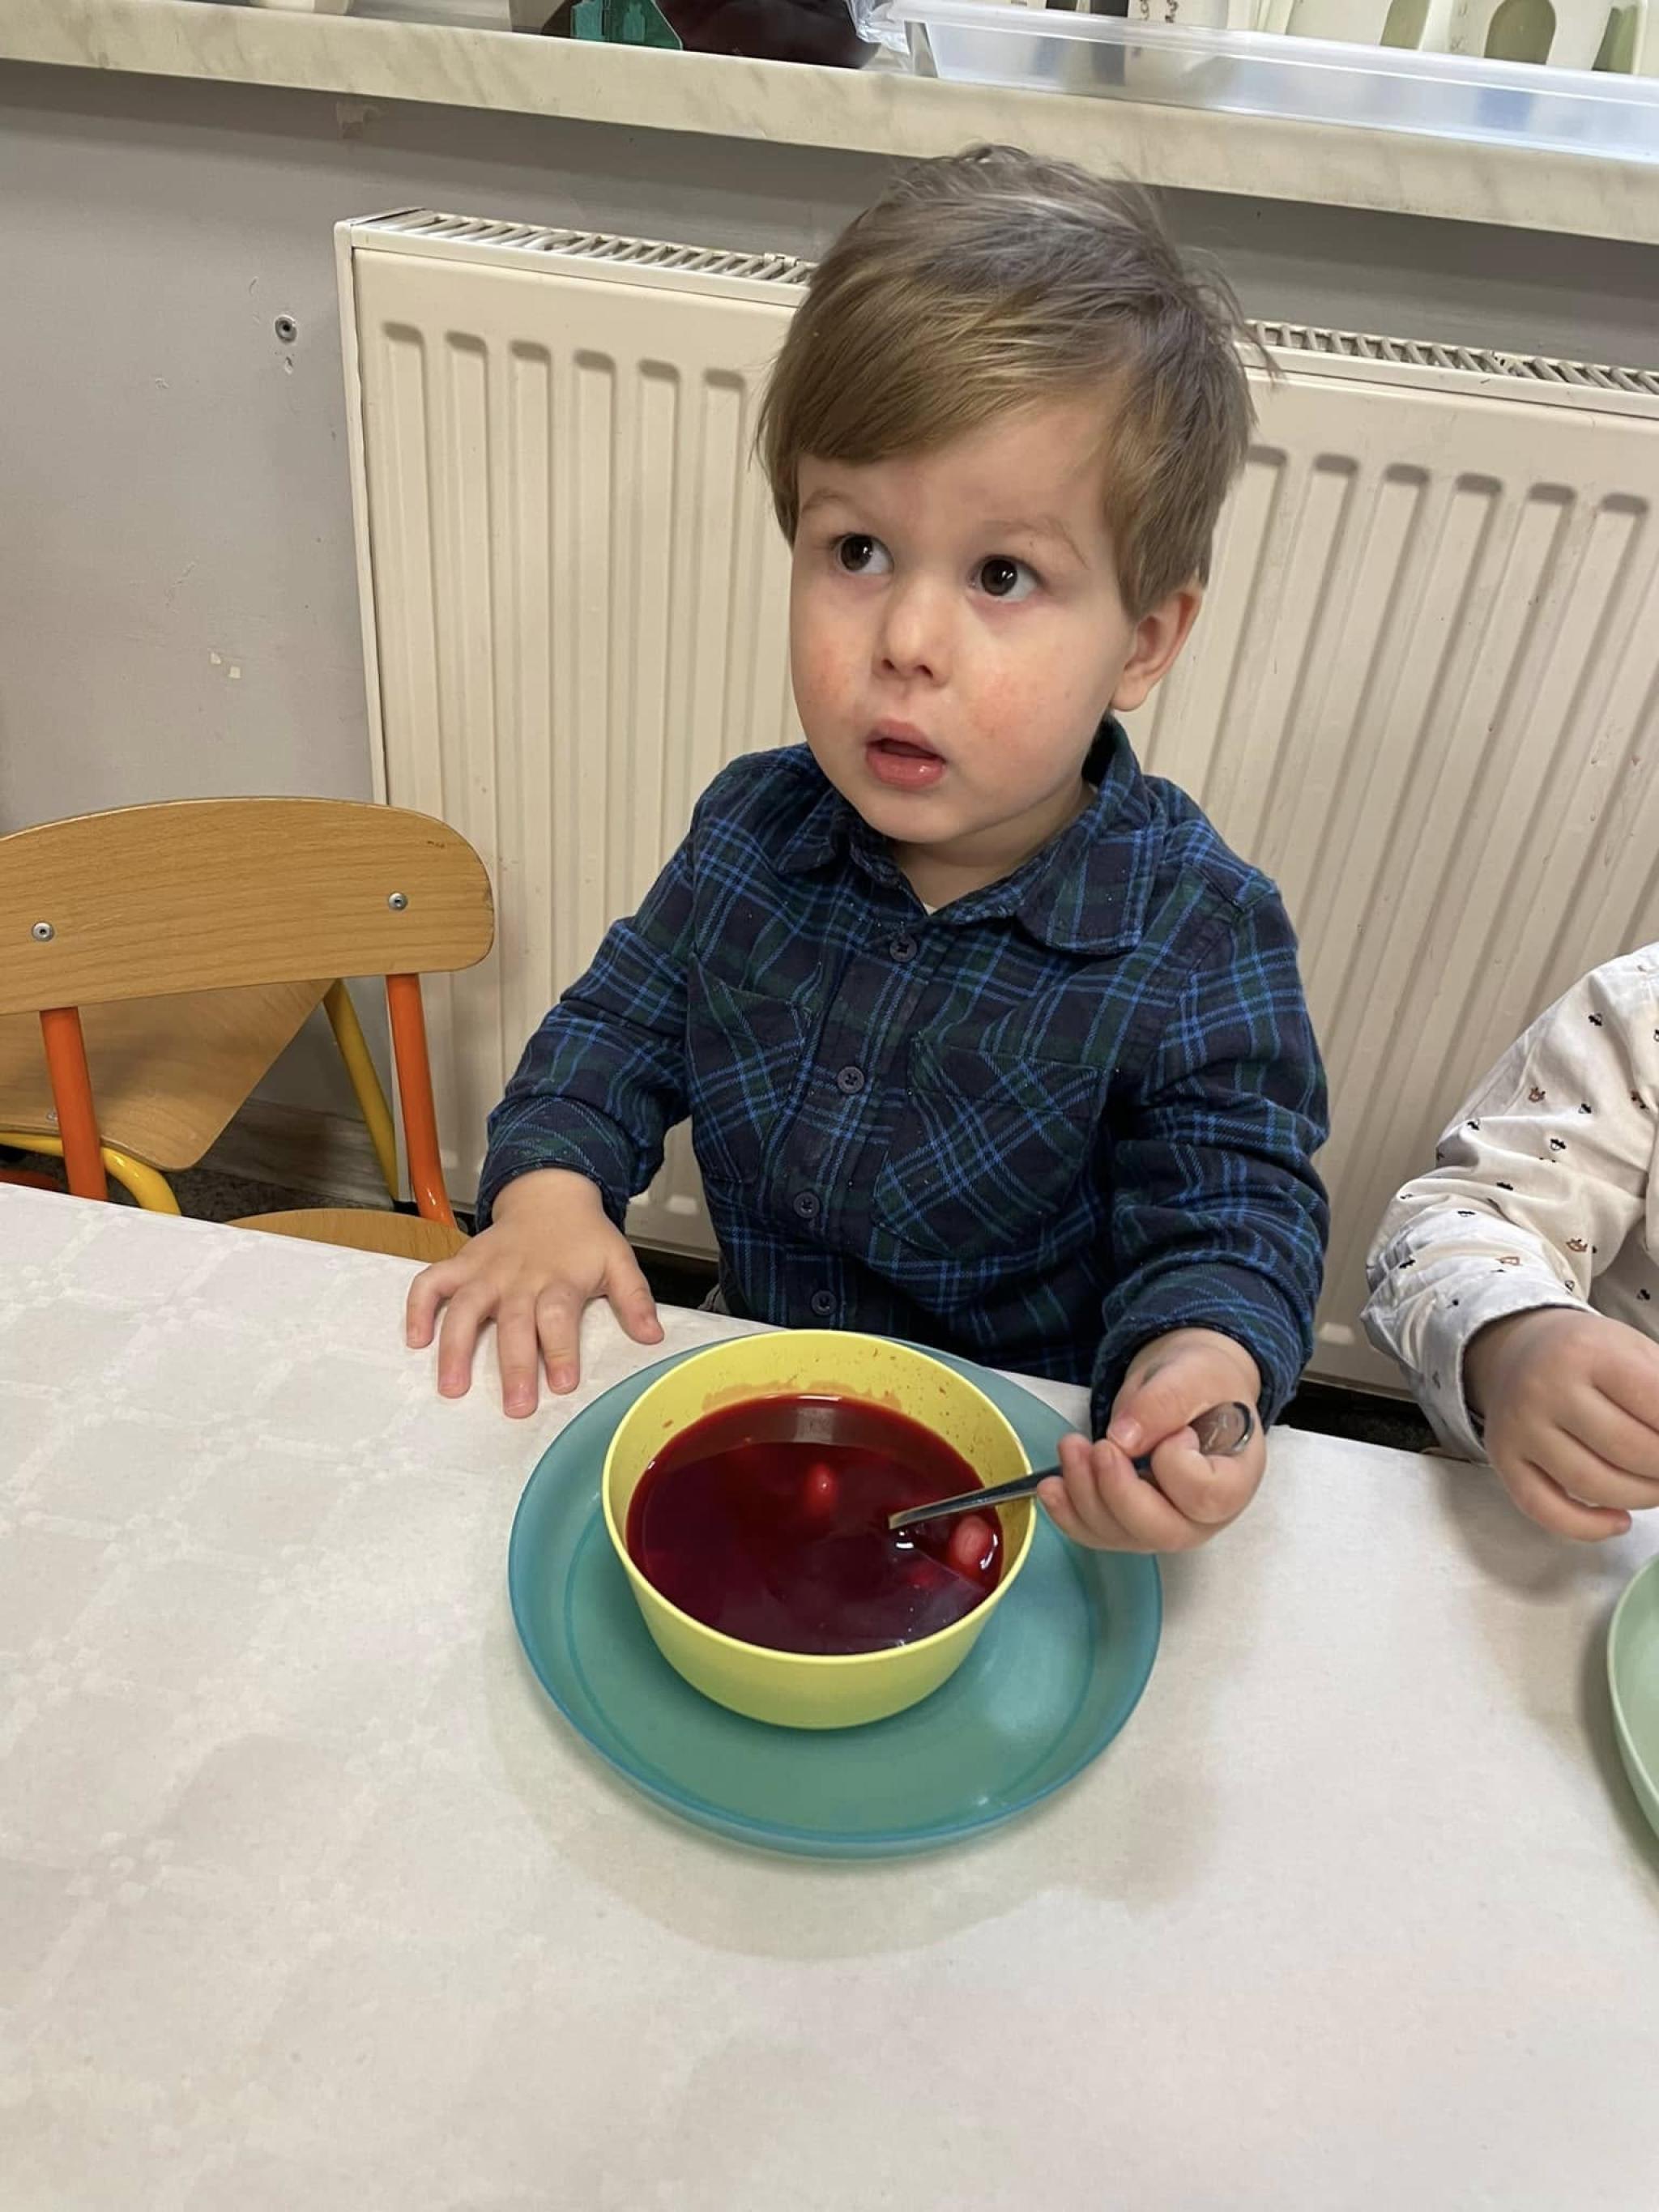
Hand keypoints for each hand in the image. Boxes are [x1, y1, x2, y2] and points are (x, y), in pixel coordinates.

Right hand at [404, 1168, 661, 1416]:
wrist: (550, 1192)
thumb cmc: (584, 1237)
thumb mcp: (619, 1260)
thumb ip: (634, 1298)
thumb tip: (653, 1336)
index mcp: (560, 1279)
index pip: (559, 1316)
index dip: (561, 1349)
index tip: (564, 1384)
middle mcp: (519, 1276)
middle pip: (513, 1321)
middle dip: (514, 1364)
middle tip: (515, 1406)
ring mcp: (486, 1270)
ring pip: (464, 1306)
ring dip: (454, 1346)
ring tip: (451, 1387)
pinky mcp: (462, 1263)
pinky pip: (431, 1282)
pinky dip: (418, 1307)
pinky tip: (415, 1340)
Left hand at [1039, 1327, 1264, 1552]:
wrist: (1185, 1388)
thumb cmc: (1201, 1383)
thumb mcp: (1191, 1375)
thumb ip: (1164, 1403)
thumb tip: (1123, 1440)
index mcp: (1236, 1480)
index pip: (1206, 1496)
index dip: (1176, 1464)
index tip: (1176, 1431)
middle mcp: (1205, 1517)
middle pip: (1159, 1531)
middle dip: (1116, 1490)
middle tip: (1097, 1446)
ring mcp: (1166, 1525)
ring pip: (1120, 1535)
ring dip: (1084, 1494)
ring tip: (1071, 1446)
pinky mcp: (1131, 1525)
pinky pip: (1096, 1534)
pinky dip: (1067, 1512)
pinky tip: (1051, 1485)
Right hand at [1464, 1306, 1658, 1540]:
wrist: (1519, 1352)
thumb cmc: (1593, 1356)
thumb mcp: (1639, 1352)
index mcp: (1588, 1350)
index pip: (1656, 1406)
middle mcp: (1545, 1387)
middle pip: (1630, 1451)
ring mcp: (1520, 1426)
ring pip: (1593, 1485)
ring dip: (1643, 1497)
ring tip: (1655, 1487)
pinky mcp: (1503, 1459)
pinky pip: (1545, 1509)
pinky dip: (1589, 1527)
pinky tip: (1620, 1519)